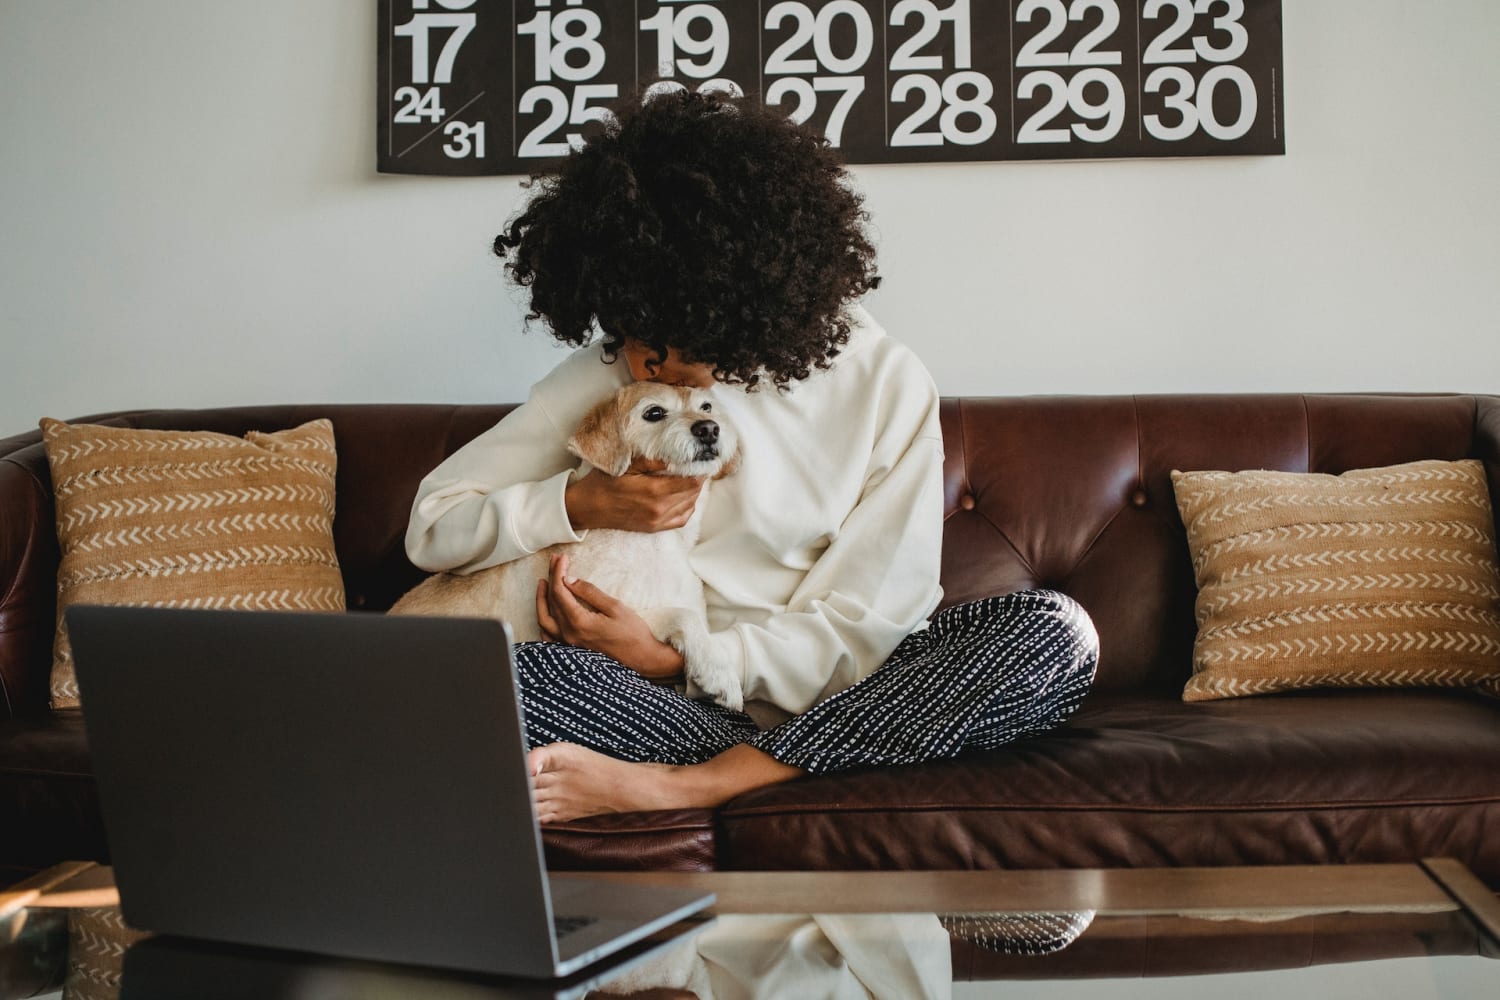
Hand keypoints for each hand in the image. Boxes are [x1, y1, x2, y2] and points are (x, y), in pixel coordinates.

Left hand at [535, 553, 685, 680]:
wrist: (642, 658)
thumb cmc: (633, 633)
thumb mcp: (615, 607)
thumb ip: (590, 592)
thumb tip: (569, 580)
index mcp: (579, 622)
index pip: (560, 591)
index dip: (559, 572)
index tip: (563, 558)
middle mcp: (569, 634)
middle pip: (552, 601)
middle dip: (552, 578)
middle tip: (555, 561)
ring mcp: (568, 643)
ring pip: (545, 618)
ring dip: (542, 598)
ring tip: (544, 582)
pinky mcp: (572, 649)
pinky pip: (549, 636)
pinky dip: (544, 621)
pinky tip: (546, 611)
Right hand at [564, 458, 704, 532]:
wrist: (587, 508)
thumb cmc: (604, 483)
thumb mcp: (627, 465)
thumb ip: (653, 461)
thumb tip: (676, 456)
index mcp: (654, 491)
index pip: (692, 481)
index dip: (701, 469)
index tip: (702, 459)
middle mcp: (660, 509)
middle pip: (694, 493)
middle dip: (698, 478)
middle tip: (697, 464)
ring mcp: (658, 521)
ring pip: (690, 505)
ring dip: (693, 491)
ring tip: (689, 477)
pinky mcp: (654, 527)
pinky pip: (681, 519)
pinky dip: (687, 506)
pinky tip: (683, 495)